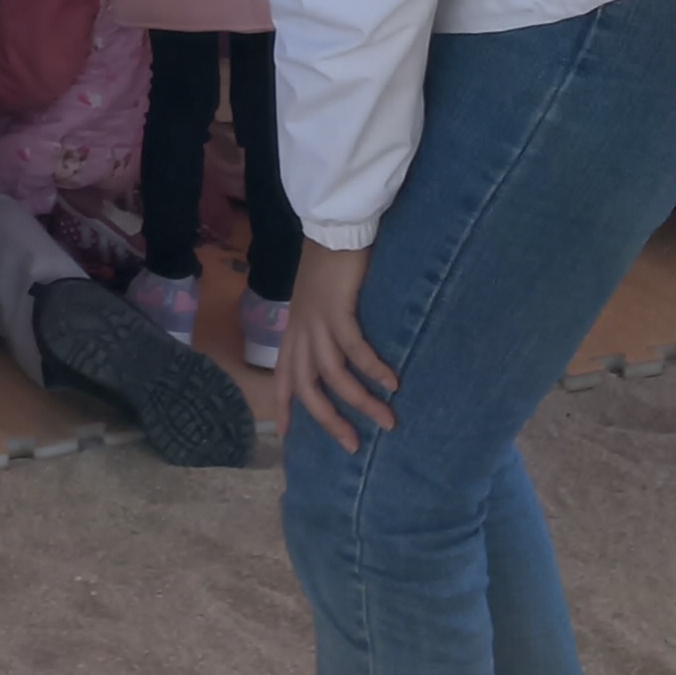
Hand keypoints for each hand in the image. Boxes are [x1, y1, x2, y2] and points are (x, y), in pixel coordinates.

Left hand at [279, 242, 398, 451]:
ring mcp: (316, 321)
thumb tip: (342, 358)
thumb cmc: (331, 266)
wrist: (333, 229)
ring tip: (388, 420)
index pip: (283, 378)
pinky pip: (354, 348)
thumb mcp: (319, 305)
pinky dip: (373, 368)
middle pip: (307, 387)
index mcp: (294, 332)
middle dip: (329, 420)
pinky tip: (392, 382)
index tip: (290, 439)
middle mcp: (301, 331)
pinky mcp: (335, 309)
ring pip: (332, 374)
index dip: (284, 408)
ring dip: (360, 401)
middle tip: (353, 446)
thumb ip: (324, 330)